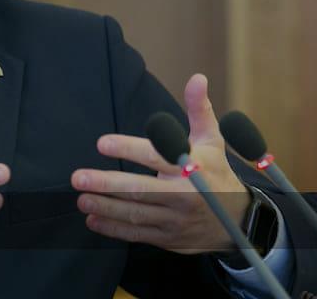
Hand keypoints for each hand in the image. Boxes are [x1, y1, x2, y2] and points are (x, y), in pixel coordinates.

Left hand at [71, 74, 249, 253]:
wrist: (238, 222)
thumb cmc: (217, 173)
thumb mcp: (212, 140)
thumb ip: (198, 110)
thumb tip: (197, 78)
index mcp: (191, 167)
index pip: (156, 156)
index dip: (129, 149)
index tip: (101, 143)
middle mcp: (183, 195)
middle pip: (140, 190)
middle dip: (107, 184)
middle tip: (77, 177)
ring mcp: (175, 219)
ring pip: (135, 214)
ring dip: (105, 207)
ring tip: (81, 198)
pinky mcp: (169, 238)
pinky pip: (137, 234)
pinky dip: (113, 229)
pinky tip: (92, 219)